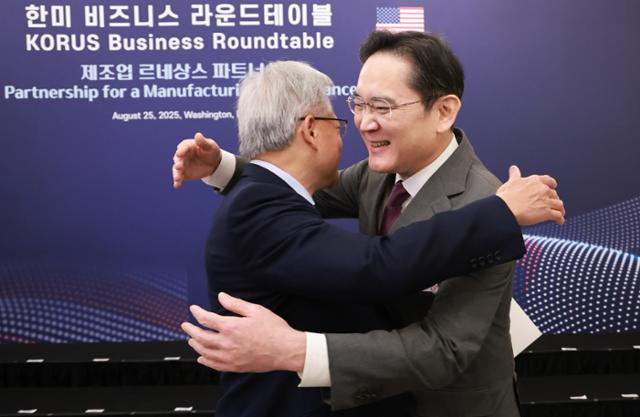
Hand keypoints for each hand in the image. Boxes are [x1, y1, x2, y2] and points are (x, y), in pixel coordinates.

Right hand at [172, 132, 221, 188]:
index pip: (183, 147)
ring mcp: (182, 165)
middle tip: (179, 166)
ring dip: (176, 174)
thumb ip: (203, 142)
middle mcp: (182, 155)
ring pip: (176, 169)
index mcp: (188, 146)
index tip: (180, 153)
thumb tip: (198, 135)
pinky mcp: (183, 174)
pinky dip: (177, 182)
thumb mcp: (210, 146)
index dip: (182, 150)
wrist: (213, 163)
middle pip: (178, 159)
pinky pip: (179, 178)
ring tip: (177, 178)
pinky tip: (177, 186)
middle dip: (178, 163)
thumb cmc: (210, 151)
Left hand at [181, 292, 305, 372]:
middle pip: (201, 337)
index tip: (193, 309)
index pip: (206, 319)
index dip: (197, 313)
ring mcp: (230, 357)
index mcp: (231, 327)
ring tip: (191, 340)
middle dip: (191, 330)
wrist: (285, 350)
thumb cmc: (273, 329)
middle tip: (186, 325)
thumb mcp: (255, 310)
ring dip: (195, 345)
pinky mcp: (235, 366)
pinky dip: (205, 361)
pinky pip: (214, 365)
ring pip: (205, 352)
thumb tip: (221, 296)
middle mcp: (227, 343)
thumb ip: (235, 304)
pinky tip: (202, 358)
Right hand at [496, 165, 564, 225]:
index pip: (548, 180)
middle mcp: (543, 190)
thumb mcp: (511, 182)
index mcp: (534, 181)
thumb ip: (515, 175)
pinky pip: (558, 215)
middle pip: (554, 194)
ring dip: (560, 209)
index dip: (551, 184)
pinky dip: (560, 218)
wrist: (506, 209)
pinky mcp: (547, 212)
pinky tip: (559, 221)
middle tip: (550, 203)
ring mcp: (546, 201)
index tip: (552, 186)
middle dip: (554, 198)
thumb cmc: (507, 196)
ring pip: (559, 204)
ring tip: (560, 213)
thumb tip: (514, 168)